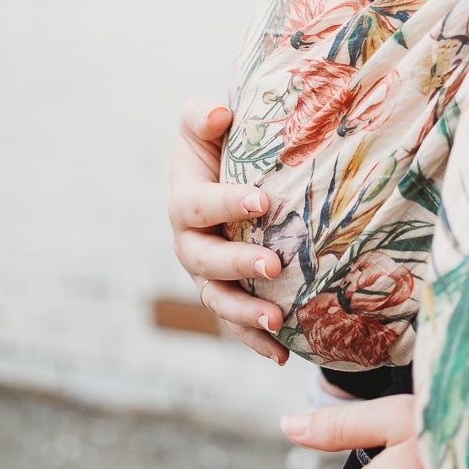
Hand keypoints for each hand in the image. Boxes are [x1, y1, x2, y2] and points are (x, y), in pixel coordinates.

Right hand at [167, 97, 286, 361]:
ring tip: (278, 320)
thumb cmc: (218, 141)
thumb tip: (218, 115)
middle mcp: (189, 242)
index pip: (198, 204)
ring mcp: (207, 274)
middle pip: (205, 260)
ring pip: (219, 299)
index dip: (225, 204)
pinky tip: (284, 354)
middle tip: (273, 265)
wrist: (228, 168)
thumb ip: (201, 114)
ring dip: (245, 314)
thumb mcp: (202, 121)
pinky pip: (237, 324)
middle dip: (238, 266)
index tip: (263, 201)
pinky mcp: (228, 294)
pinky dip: (256, 341)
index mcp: (184, 200)